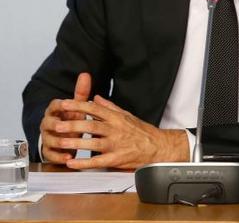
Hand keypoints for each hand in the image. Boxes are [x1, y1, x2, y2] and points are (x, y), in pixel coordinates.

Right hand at [39, 72, 90, 162]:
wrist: (66, 138)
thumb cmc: (72, 120)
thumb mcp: (78, 107)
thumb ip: (81, 92)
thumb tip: (85, 74)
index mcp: (55, 112)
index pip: (53, 105)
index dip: (58, 105)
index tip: (65, 104)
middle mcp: (48, 124)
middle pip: (47, 123)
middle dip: (54, 125)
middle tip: (61, 126)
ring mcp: (47, 138)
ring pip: (49, 139)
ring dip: (59, 141)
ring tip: (69, 143)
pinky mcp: (49, 151)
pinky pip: (51, 155)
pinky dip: (60, 156)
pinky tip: (69, 157)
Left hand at [47, 95, 189, 168]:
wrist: (159, 146)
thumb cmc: (143, 131)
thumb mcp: (127, 115)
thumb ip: (110, 107)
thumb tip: (96, 98)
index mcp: (117, 118)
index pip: (95, 109)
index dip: (78, 106)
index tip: (64, 104)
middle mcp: (115, 130)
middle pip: (91, 125)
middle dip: (72, 125)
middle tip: (57, 124)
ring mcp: (116, 145)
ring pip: (92, 143)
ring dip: (74, 143)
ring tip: (59, 143)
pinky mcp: (117, 159)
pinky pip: (97, 162)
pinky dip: (83, 163)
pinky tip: (71, 163)